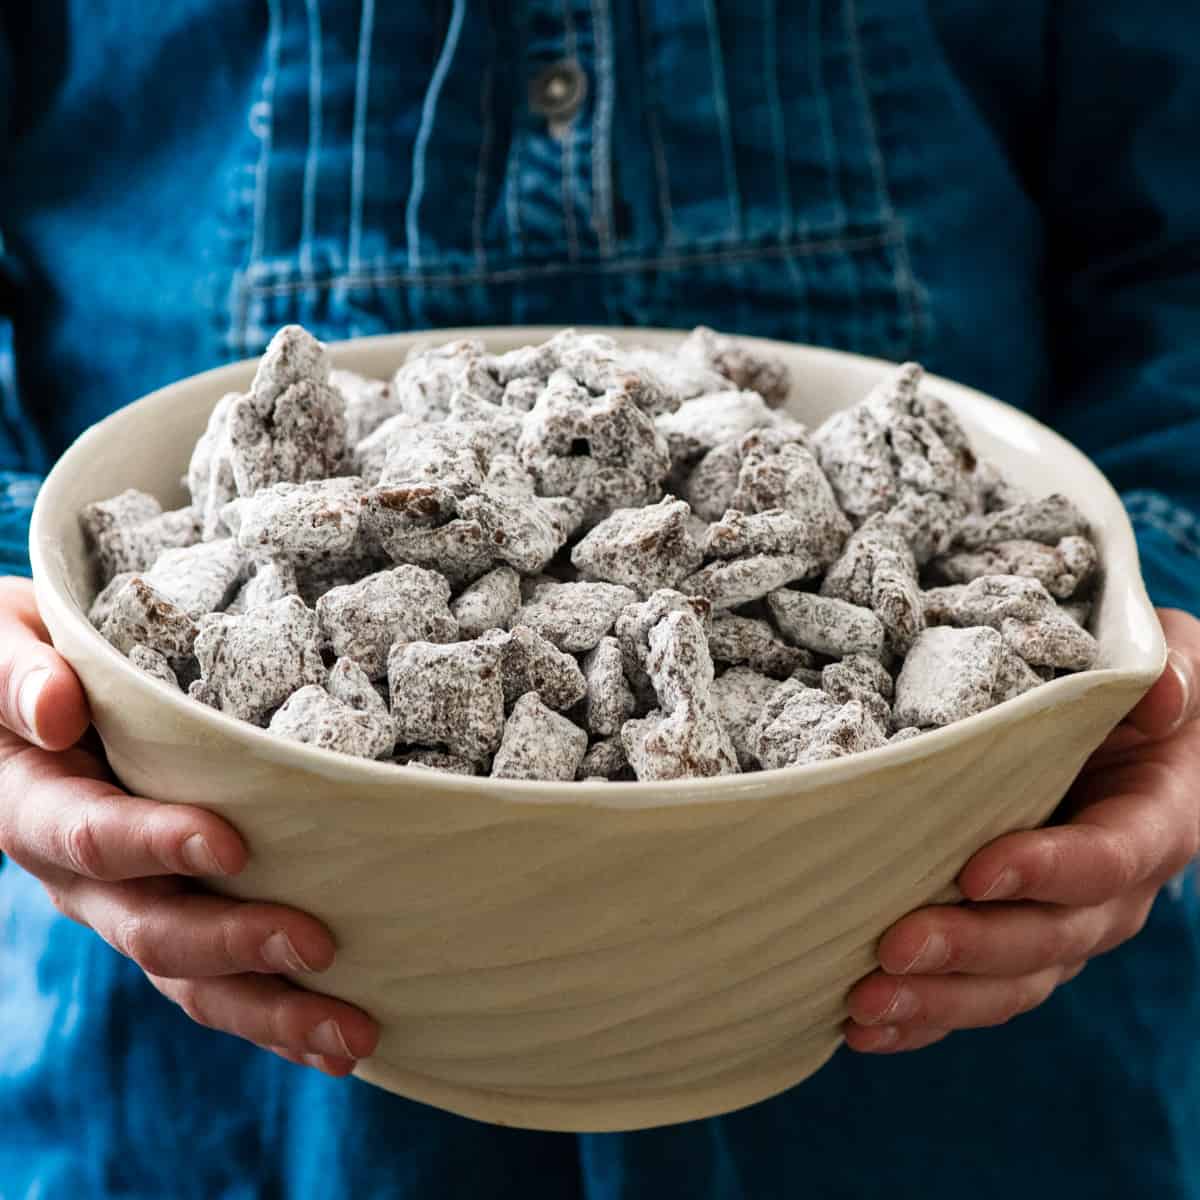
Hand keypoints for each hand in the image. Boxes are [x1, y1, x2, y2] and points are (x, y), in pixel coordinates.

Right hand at [0, 578, 378, 1074]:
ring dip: (271, 1012)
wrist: (42, 693)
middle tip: (318, 944)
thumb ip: (18, 676)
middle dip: (233, 944)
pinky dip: (277, 1015)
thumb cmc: (34, 655)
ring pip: (191, 978)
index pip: (91, 836)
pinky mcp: (175, 916)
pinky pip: (219, 981)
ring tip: (353, 1036)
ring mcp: (130, 905)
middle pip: (150, 929)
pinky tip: (341, 1042)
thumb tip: (56, 710)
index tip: (230, 844)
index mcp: (36, 806)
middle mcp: (83, 876)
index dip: (155, 845)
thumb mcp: (5, 644)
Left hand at [844, 607, 1199, 1053]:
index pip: (1111, 858)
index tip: (978, 870)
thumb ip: (1170, 672)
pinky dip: (924, 1019)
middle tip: (894, 948)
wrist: (1113, 737)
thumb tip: (1158, 697)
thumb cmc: (1123, 689)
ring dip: (938, 1001)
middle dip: (972, 948)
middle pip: (1052, 938)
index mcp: (1151, 821)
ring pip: (1011, 983)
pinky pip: (977, 995)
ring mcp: (1062, 927)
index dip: (1050, 870)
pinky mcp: (1014, 944)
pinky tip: (864, 1029)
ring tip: (863, 1005)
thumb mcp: (1162, 657)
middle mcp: (1111, 892)